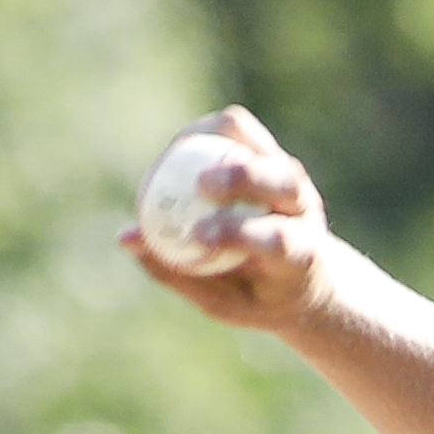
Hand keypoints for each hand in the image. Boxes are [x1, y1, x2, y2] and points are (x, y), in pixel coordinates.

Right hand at [121, 107, 338, 332]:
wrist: (306, 277)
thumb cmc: (257, 297)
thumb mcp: (222, 302)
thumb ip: (176, 272)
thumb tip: (126, 237)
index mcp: (302, 256)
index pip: (278, 239)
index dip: (237, 232)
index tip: (197, 236)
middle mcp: (306, 212)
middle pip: (283, 182)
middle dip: (241, 178)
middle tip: (199, 184)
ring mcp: (294, 180)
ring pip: (261, 149)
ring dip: (218, 148)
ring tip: (176, 157)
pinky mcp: (273, 156)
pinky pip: (240, 131)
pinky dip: (207, 130)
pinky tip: (177, 147)